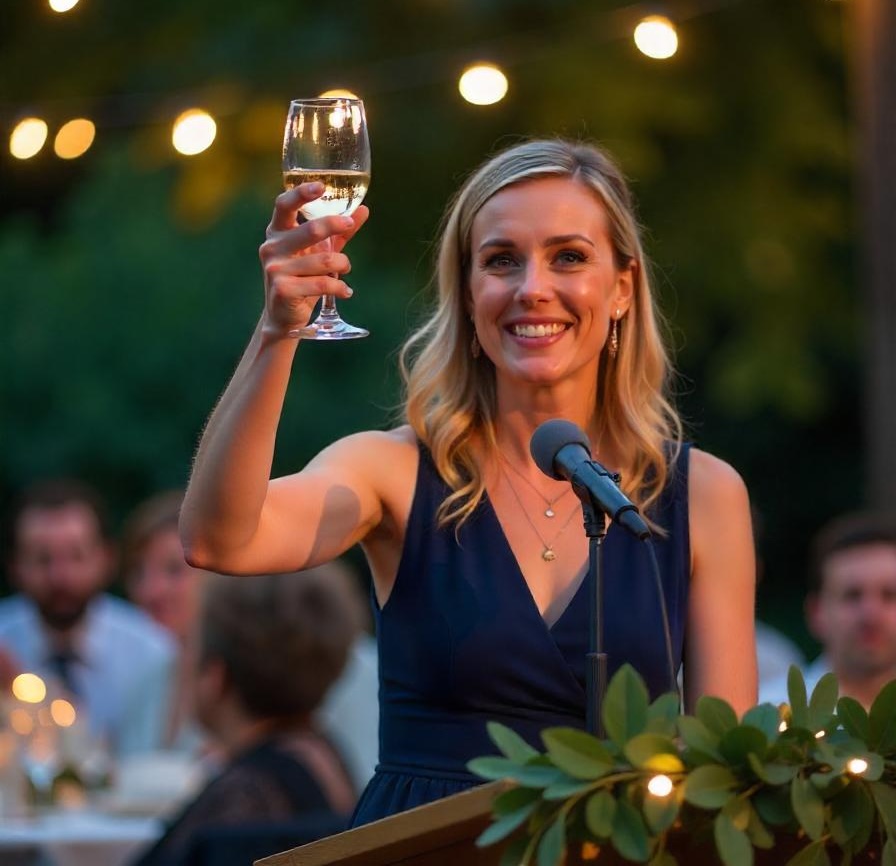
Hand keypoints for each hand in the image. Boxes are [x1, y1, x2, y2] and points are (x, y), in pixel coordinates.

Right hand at [259, 182, 369, 336]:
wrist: (284, 316)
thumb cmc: (302, 277)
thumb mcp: (319, 251)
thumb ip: (339, 232)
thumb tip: (363, 210)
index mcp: (277, 232)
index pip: (283, 206)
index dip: (300, 194)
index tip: (321, 186)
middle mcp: (272, 247)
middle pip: (310, 229)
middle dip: (335, 225)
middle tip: (348, 224)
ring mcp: (275, 269)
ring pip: (324, 261)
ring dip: (342, 264)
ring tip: (345, 269)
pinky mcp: (284, 290)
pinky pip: (322, 284)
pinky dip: (340, 288)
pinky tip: (345, 291)